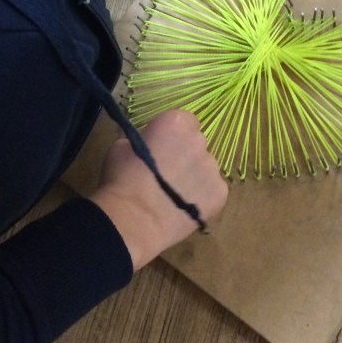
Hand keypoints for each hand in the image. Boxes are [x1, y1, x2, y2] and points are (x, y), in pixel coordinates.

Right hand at [89, 109, 228, 270]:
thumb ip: (142, 139)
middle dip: (185, 154)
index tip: (163, 148)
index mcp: (176, 123)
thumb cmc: (122, 180)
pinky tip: (184, 208)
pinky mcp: (220, 193)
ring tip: (174, 195)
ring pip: (205, 168)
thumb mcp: (121, 147)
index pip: (185, 121)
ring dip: (194, 176)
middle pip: (196, 144)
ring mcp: (212, 168)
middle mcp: (199, 141)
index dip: (174, 135)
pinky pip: (212, 190)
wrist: (135, 221)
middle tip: (167, 173)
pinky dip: (202, 197)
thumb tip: (149, 144)